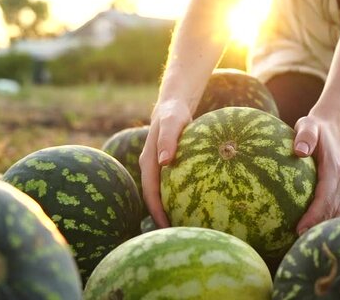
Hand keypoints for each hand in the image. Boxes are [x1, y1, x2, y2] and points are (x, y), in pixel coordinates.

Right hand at [139, 99, 192, 227]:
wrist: (172, 105)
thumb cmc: (173, 113)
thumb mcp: (172, 122)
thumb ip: (168, 139)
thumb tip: (165, 162)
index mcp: (148, 162)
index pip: (150, 193)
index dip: (157, 212)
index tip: (167, 228)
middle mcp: (150, 167)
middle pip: (153, 197)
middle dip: (161, 217)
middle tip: (175, 234)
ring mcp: (157, 167)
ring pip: (160, 193)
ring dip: (167, 209)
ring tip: (183, 225)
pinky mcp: (166, 165)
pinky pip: (169, 185)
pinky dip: (176, 197)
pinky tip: (191, 204)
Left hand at [292, 115, 339, 235]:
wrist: (330, 127)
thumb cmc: (313, 128)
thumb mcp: (308, 125)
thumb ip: (305, 136)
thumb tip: (300, 151)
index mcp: (333, 170)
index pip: (324, 196)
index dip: (314, 214)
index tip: (300, 228)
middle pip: (331, 211)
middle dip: (318, 228)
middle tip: (300, 245)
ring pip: (337, 214)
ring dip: (326, 230)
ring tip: (309, 247)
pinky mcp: (338, 192)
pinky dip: (334, 225)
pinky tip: (325, 241)